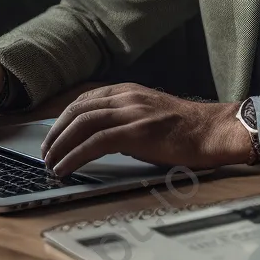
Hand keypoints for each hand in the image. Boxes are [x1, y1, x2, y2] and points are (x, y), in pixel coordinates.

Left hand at [39, 83, 251, 175]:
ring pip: (81, 124)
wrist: (213, 131)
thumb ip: (127, 120)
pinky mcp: (136, 133)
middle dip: (56, 132)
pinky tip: (65, 168)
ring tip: (50, 163)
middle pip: (77, 110)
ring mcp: (131, 113)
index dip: (63, 118)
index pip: (85, 100)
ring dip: (60, 145)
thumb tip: (104, 139)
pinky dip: (74, 156)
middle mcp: (126, 97)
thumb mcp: (151, 115)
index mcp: (129, 91)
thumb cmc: (188, 130)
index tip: (53, 135)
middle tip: (46, 152)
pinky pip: (94, 143)